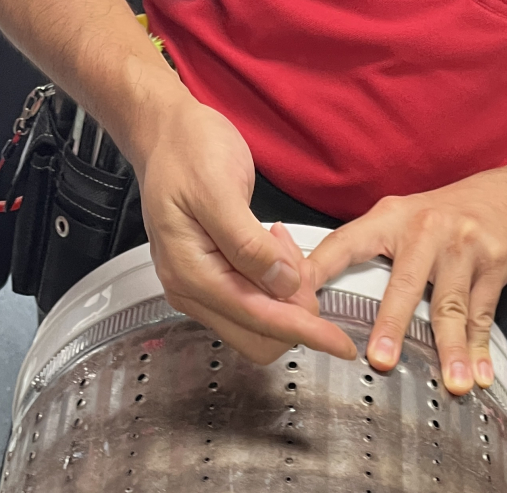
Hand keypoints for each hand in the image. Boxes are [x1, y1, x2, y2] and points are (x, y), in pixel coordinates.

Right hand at [132, 96, 356, 363]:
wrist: (166, 135)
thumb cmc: (186, 152)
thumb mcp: (219, 189)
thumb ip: (250, 244)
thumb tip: (282, 284)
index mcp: (191, 274)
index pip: (258, 320)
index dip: (305, 331)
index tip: (340, 343)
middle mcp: (191, 291)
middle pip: (259, 338)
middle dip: (294, 313)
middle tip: (304, 266)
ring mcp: (200, 290)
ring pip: (259, 326)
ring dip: (285, 299)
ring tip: (282, 246)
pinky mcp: (212, 282)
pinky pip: (253, 304)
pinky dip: (275, 287)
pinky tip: (274, 250)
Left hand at [307, 170, 506, 394]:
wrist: (502, 199)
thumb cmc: (437, 220)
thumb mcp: (395, 220)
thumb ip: (359, 252)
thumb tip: (309, 289)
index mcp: (389, 219)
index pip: (345, 246)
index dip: (319, 272)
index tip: (301, 306)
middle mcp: (425, 230)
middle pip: (405, 286)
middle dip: (393, 325)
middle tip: (381, 359)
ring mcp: (462, 247)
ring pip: (451, 307)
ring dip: (451, 349)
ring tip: (452, 383)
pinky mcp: (493, 264)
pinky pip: (482, 315)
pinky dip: (480, 349)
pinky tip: (479, 375)